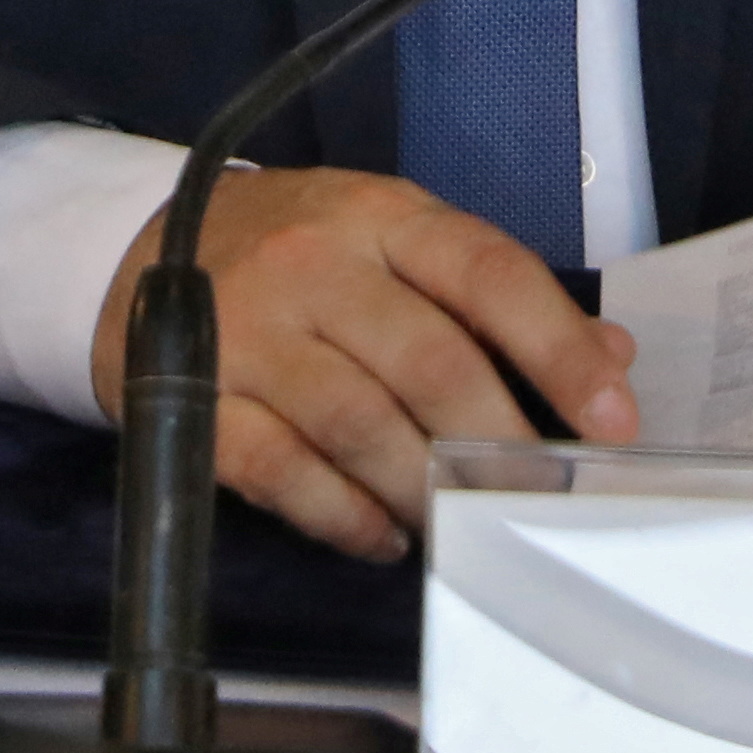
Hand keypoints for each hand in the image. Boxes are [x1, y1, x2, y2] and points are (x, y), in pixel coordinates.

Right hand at [93, 170, 636, 563]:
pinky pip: (281, 471)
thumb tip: (611, 354)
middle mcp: (315, 264)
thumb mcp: (393, 239)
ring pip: (358, 424)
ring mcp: (249, 331)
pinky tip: (383, 537)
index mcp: (381, 215)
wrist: (138, 249)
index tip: (614, 420)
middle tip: (540, 499)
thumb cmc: (299, 253)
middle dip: (497, 442)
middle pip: (429, 361)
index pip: (487, 273)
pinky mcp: (195, 397)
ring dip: (424, 489)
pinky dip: (343, 515)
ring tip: (463, 525)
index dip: (559, 349)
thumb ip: (494, 295)